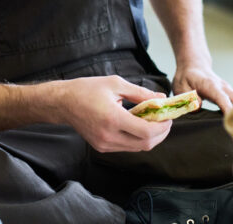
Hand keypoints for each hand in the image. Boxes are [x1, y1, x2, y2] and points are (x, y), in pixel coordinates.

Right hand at [56, 75, 171, 152]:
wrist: (63, 102)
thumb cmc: (88, 89)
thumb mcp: (116, 84)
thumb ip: (141, 93)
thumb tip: (161, 97)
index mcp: (113, 118)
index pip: (146, 132)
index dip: (163, 126)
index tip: (169, 116)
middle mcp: (109, 136)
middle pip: (145, 144)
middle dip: (161, 134)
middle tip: (166, 120)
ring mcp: (104, 144)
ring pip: (137, 148)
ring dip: (150, 137)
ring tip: (154, 121)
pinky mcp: (102, 147)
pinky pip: (127, 147)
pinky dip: (138, 138)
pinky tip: (139, 125)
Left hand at [172, 62, 232, 113]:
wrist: (194, 66)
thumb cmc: (186, 77)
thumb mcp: (181, 86)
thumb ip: (188, 98)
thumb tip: (197, 108)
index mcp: (211, 86)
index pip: (223, 99)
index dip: (228, 111)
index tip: (232, 123)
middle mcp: (223, 88)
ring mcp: (228, 90)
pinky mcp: (229, 94)